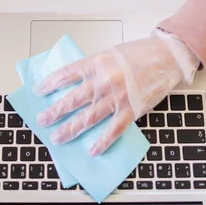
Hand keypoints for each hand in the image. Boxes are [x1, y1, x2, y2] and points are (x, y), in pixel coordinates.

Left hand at [34, 29, 199, 155]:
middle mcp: (104, 80)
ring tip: (57, 138)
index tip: (38, 92)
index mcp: (97, 63)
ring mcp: (118, 97)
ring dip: (70, 129)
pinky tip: (92, 150)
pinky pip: (113, 130)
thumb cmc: (140, 54)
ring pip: (88, 117)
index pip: (67, 74)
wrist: (167, 57)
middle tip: (41, 120)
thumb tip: (73, 84)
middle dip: (54, 112)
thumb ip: (92, 68)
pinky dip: (102, 141)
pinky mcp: (132, 110)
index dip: (50, 84)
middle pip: (73, 99)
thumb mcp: (110, 54)